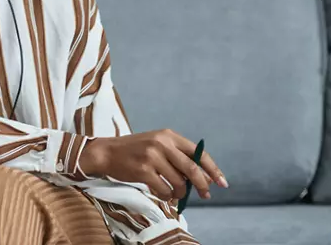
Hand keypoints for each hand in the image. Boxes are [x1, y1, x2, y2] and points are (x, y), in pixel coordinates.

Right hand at [79, 129, 227, 201]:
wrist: (108, 152)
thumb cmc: (136, 150)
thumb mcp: (157, 144)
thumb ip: (177, 156)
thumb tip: (201, 178)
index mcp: (168, 135)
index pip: (197, 152)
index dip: (212, 168)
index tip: (222, 181)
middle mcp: (162, 143)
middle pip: (191, 169)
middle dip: (202, 185)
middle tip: (206, 194)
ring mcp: (152, 156)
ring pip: (178, 182)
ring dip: (180, 193)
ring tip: (175, 194)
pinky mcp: (143, 170)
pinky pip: (164, 190)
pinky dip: (166, 196)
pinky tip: (163, 194)